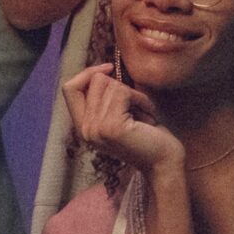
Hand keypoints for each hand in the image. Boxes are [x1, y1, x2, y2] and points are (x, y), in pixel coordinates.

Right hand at [62, 63, 182, 172]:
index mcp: (83, 126)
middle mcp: (84, 129)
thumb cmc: (147, 135)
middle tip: (135, 108)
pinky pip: (123, 93)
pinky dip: (141, 99)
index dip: (87, 73)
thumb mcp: (117, 115)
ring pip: (110, 84)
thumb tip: (100, 71)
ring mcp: (95, 129)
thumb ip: (102, 99)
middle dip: (121, 87)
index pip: (69, 88)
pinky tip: (148, 117)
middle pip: (94, 81)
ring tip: (143, 115)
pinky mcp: (111, 127)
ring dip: (134, 95)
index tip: (108, 69)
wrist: (164, 163)